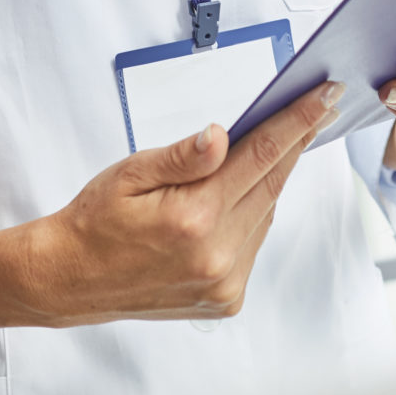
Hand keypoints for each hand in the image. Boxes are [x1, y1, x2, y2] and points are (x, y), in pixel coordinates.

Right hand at [18, 82, 338, 324]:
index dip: (297, 121)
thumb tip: (222, 135)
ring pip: (266, 213)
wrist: (70, 278)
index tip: (325, 96)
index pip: (261, 156)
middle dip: (294, 143)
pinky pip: (254, 243)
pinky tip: (236, 199)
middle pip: (272, 183)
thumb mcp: (129, 173)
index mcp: (194, 217)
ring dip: (268, 181)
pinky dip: (252, 216)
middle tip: (315, 109)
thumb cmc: (95, 223)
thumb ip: (182, 156)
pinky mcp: (225, 298)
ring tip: (266, 151)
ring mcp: (224, 281)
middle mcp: (216, 254)